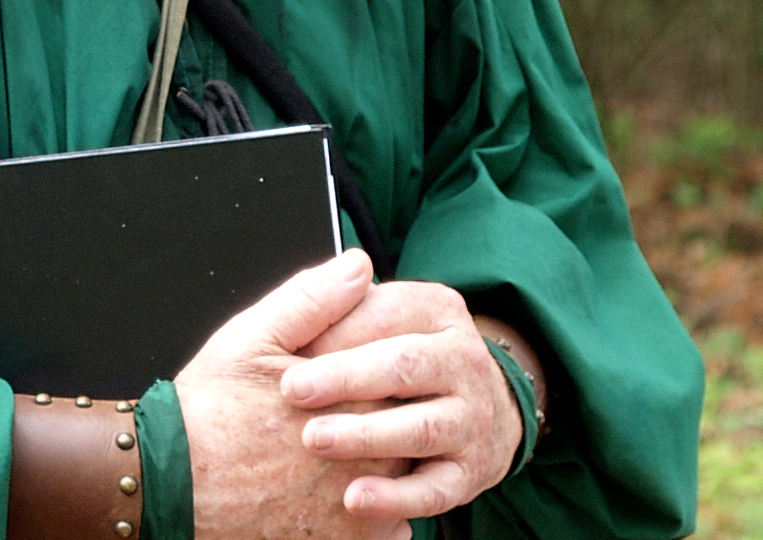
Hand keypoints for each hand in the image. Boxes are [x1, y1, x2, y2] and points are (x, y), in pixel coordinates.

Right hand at [176, 249, 414, 539]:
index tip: (368, 359)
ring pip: (405, 476)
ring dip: (392, 460)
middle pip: (411, 423)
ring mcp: (357, 504)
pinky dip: (381, 514)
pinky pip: (392, 529)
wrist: (175, 483)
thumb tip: (359, 267)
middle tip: (359, 405)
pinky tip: (352, 493)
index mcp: (351, 397)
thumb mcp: (253, 337)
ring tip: (360, 448)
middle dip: (392, 411)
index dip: (387, 362)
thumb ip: (314, 299)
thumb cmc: (209, 409)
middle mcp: (364, 452)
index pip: (405, 371)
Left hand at [281, 283, 523, 522]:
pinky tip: (355, 498)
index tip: (290, 352)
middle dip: (346, 377)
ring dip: (367, 436)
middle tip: (293, 392)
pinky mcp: (468, 472)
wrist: (472, 411)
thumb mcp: (375, 316)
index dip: (335, 332)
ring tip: (315, 441)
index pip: (387, 314)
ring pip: (422, 427)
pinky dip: (396, 497)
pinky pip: (435, 489)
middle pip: (406, 364)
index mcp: (436, 311)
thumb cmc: (396, 358)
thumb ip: (345, 297)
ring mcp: (471, 418)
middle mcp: (462, 360)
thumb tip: (350, 265)